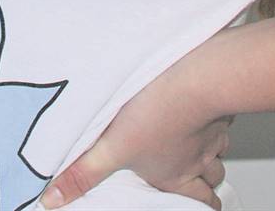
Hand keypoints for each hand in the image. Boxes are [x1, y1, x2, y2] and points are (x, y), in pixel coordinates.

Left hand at [39, 60, 231, 209]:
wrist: (192, 76)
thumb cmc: (155, 111)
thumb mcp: (108, 148)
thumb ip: (82, 173)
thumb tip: (53, 199)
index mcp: (174, 174)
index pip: (199, 201)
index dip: (202, 205)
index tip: (201, 205)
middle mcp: (197, 158)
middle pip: (213, 179)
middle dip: (207, 182)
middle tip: (199, 182)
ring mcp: (211, 133)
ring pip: (219, 151)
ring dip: (210, 152)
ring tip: (196, 147)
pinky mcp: (217, 105)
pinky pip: (222, 120)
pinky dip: (214, 120)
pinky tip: (200, 108)